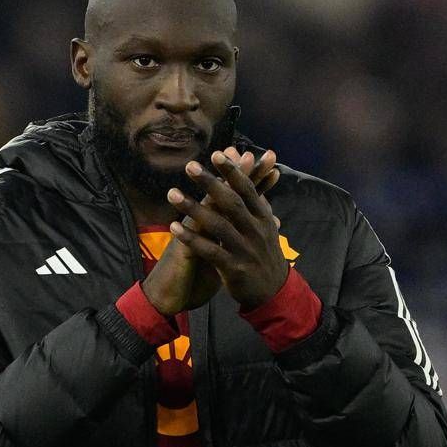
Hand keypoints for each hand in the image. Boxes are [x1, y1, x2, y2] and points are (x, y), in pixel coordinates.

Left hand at [168, 151, 288, 310]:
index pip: (247, 190)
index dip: (233, 172)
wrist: (274, 293)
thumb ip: (258, 203)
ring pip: (217, 225)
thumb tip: (258, 175)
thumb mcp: (267, 228)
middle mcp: (255, 230)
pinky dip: (192, 239)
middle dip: (210, 183)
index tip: (218, 153)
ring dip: (193, 208)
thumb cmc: (265, 255)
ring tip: (172, 193)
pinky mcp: (234, 268)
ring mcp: (245, 250)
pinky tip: (175, 227)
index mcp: (263, 218)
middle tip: (190, 166)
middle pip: (231, 203)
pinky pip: (210, 251)